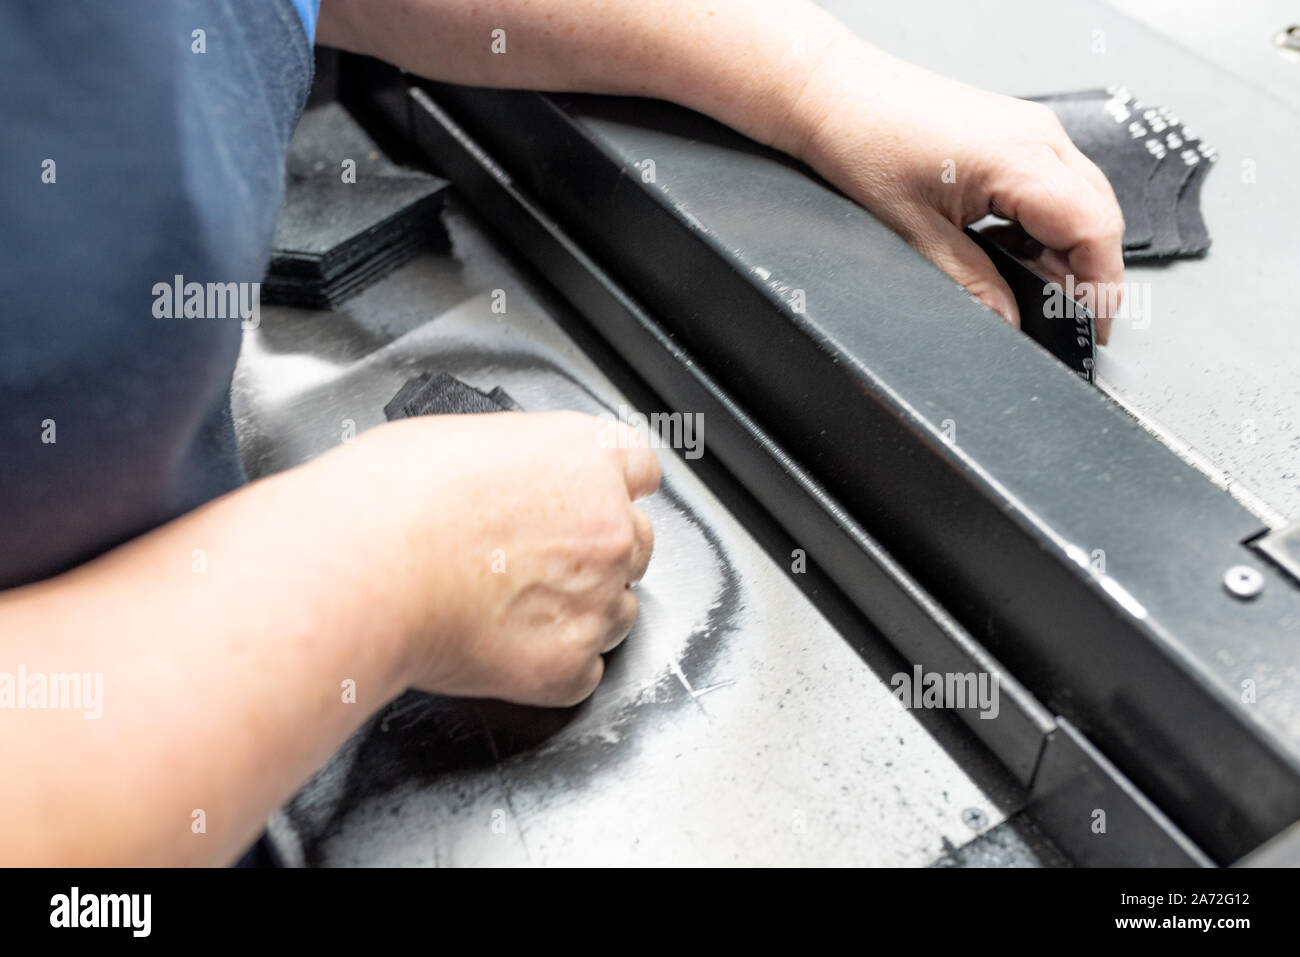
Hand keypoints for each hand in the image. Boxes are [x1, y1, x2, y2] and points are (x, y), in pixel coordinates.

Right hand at [338, 410, 659, 706]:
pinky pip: (587, 671)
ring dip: (581, 612)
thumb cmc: (390, 500)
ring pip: (618, 610)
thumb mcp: (463, 439)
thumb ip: (518, 463)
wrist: (364, 570)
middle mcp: (607, 525)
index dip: (613, 488)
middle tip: (540, 562)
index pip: (639, 468)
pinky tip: (508, 647)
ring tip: (514, 609)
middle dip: (597, 552)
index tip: (596, 501)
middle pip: (635, 542)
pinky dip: (554, 666)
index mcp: (585, 457)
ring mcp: (596, 598)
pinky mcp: (570, 664)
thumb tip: (513, 482)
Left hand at [791, 39, 1125, 342]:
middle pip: (1099, 216)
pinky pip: (1054, 185)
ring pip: (1081, 201)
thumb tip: (1007, 320)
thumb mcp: (916, 234)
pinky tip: (1010, 250)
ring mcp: (1031, 130)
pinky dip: (1043, 224)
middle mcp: (1038, 136)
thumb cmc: (866, 143)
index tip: (1092, 327)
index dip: (1101, 286)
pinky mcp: (1015, 133)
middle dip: (1089, 272)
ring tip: (1029, 286)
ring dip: (1065, 248)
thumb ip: (971, 283)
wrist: (838, 98)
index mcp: (1020, 158)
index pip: (1094, 230)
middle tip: (1065, 318)